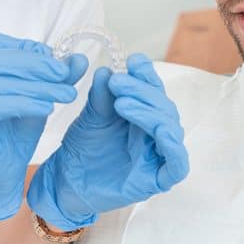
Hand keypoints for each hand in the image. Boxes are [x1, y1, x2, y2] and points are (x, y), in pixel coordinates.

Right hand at [0, 30, 87, 219]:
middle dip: (35, 65)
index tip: (56, 61)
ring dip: (37, 87)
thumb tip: (80, 59)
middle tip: (64, 74)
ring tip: (65, 94)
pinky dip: (23, 104)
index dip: (25, 48)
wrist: (0, 173)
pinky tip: (46, 108)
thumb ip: (56, 76)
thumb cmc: (13, 130)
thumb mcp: (39, 95)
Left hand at [27, 53, 189, 230]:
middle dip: (142, 91)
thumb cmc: (82, 148)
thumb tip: (106, 71)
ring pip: (170, 129)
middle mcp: (155, 134)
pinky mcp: (157, 180)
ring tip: (122, 103)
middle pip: (163, 107)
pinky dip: (174, 147)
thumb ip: (102, 96)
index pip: (154, 90)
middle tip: (116, 82)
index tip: (133, 61)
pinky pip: (177, 164)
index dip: (147, 75)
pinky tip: (161, 131)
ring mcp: (158, 156)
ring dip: (150, 112)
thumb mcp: (92, 116)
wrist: (66, 182)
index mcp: (144, 115)